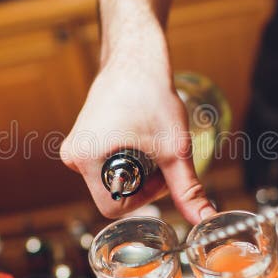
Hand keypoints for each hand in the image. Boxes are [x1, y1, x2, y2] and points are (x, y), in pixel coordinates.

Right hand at [60, 34, 214, 223]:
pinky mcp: (81, 139)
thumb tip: (205, 218)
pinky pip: (105, 166)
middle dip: (142, 183)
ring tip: (148, 141)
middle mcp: (73, 156)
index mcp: (86, 160)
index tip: (159, 171)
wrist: (136, 60)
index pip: (115, 209)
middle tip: (159, 154)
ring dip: (135, 171)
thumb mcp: (174, 149)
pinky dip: (126, 159)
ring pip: (111, 181)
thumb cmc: (152, 96)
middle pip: (113, 195)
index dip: (145, 197)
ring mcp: (75, 147)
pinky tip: (138, 136)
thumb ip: (188, 189)